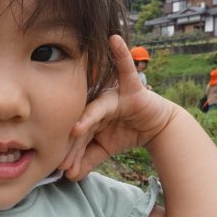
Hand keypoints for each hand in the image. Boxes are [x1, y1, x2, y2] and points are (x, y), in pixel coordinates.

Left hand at [59, 35, 176, 179]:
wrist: (156, 127)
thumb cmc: (124, 133)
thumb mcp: (105, 150)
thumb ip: (88, 161)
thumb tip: (70, 176)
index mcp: (86, 116)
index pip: (75, 135)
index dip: (69, 151)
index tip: (60, 168)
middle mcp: (95, 103)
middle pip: (83, 124)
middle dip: (75, 144)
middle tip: (64, 161)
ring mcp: (112, 94)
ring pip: (97, 108)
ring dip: (88, 119)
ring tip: (76, 129)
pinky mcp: (131, 86)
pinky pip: (126, 68)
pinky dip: (121, 53)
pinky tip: (114, 40)